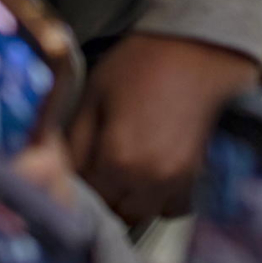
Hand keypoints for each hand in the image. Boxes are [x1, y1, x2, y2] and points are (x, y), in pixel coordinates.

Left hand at [69, 35, 260, 221]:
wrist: (199, 49)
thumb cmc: (142, 63)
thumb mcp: (94, 94)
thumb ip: (73, 142)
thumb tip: (62, 175)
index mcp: (117, 161)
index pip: (86, 198)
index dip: (77, 185)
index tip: (76, 170)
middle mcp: (149, 180)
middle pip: (117, 213)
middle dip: (105, 196)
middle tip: (100, 170)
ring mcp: (179, 181)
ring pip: (147, 213)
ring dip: (133, 201)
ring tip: (128, 173)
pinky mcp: (199, 174)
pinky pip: (176, 205)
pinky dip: (162, 197)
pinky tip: (154, 173)